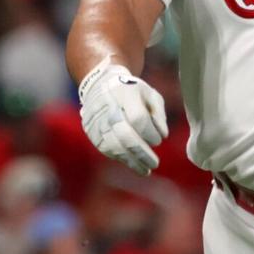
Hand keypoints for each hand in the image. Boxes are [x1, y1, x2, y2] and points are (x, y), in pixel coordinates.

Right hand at [78, 56, 167, 174]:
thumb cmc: (132, 91)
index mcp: (125, 94)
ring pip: (114, 146)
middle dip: (142, 153)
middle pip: (125, 136)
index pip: (139, 119)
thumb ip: (159, 113)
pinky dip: (120, 158)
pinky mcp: (91, 131)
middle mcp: (108, 107)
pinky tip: (132, 163)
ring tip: (145, 170)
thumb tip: (163, 135)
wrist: (100, 84)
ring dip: (131, 161)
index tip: (159, 140)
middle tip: (155, 163)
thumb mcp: (150, 94)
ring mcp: (97, 120)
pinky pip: (106, 149)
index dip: (150, 133)